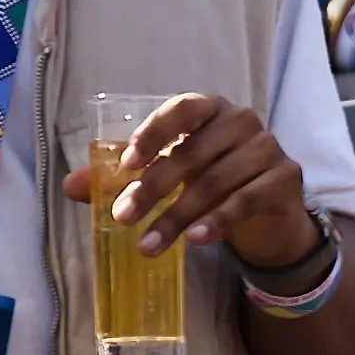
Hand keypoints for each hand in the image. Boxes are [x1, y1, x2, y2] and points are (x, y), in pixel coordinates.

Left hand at [63, 91, 323, 272]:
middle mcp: (241, 121)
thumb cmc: (213, 183)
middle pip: (192, 153)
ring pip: (215, 182)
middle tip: (123, 218)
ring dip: (177, 216)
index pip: (183, 109)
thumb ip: (124, 178)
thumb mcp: (169, 179)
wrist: (269, 215)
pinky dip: (217, 221)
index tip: (127, 165)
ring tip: (148, 245)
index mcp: (210, 109)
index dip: (154, 133)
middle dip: (153, 189)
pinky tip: (195, 241)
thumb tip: (69, 186)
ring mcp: (267, 148)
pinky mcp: (285, 179)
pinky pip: (246, 200)